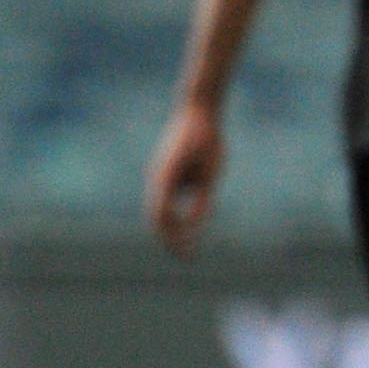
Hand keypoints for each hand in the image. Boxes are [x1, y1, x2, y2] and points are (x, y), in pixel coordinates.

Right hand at [145, 100, 224, 257]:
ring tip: (187, 245)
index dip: (172, 239)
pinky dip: (174, 213)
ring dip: (172, 226)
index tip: (186, 254)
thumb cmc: (209, 140)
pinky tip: (186, 222)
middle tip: (186, 257)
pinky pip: (166, 198)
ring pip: (160, 209)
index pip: (162, 218)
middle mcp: (157, 179)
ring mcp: (158, 175)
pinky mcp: (164, 172)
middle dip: (169, 238)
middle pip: (158, 217)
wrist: (199, 111)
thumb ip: (202, 200)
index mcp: (165, 179)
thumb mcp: (211, 173)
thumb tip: (194, 228)